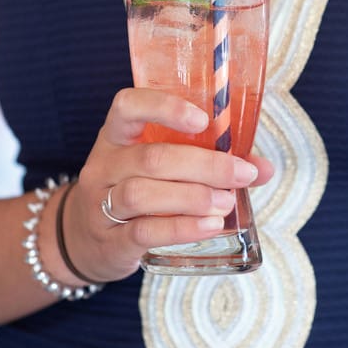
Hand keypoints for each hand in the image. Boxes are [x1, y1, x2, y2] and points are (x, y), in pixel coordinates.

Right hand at [62, 88, 273, 281]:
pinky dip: (181, 228)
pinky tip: (209, 226)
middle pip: (150, 158)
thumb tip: (264, 168)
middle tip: (241, 174)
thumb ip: (208, 163)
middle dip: (203, 165)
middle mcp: (103, 166)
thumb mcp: (158, 170)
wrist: (83, 241)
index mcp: (116, 137)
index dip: (164, 107)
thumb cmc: (134, 192)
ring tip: (226, 203)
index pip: (127, 106)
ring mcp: (100, 204)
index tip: (203, 119)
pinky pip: (143, 231)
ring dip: (191, 197)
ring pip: (142, 193)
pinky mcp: (110, 240)